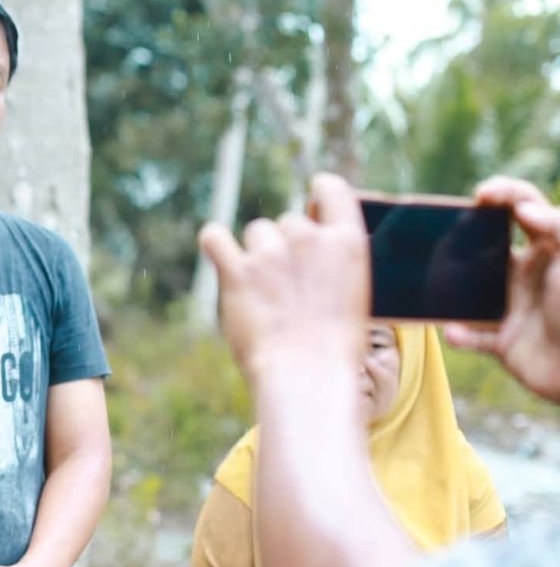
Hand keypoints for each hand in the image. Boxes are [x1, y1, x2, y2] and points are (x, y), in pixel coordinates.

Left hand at [198, 173, 369, 388]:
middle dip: (285, 247)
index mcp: (347, 243)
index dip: (319, 194)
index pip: (332, 189)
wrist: (308, 377)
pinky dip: (214, 242)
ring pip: (257, 232)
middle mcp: (309, 239)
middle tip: (289, 286)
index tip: (312, 206)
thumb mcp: (352, 294)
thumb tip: (307, 247)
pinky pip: (214, 237)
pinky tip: (218, 251)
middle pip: (288, 222)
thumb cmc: (334, 347)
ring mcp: (271, 254)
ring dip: (257, 254)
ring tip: (265, 292)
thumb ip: (331, 262)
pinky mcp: (237, 271)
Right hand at [444, 176, 559, 402]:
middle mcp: (526, 273)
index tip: (483, 195)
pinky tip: (456, 333)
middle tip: (447, 242)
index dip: (504, 193)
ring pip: (467, 289)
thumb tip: (522, 208)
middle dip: (460, 239)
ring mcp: (512, 306)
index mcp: (548, 249)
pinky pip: (471, 335)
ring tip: (438, 290)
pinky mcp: (503, 341)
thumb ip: (558, 227)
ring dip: (447, 289)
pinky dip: (459, 335)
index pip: (524, 206)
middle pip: (483, 244)